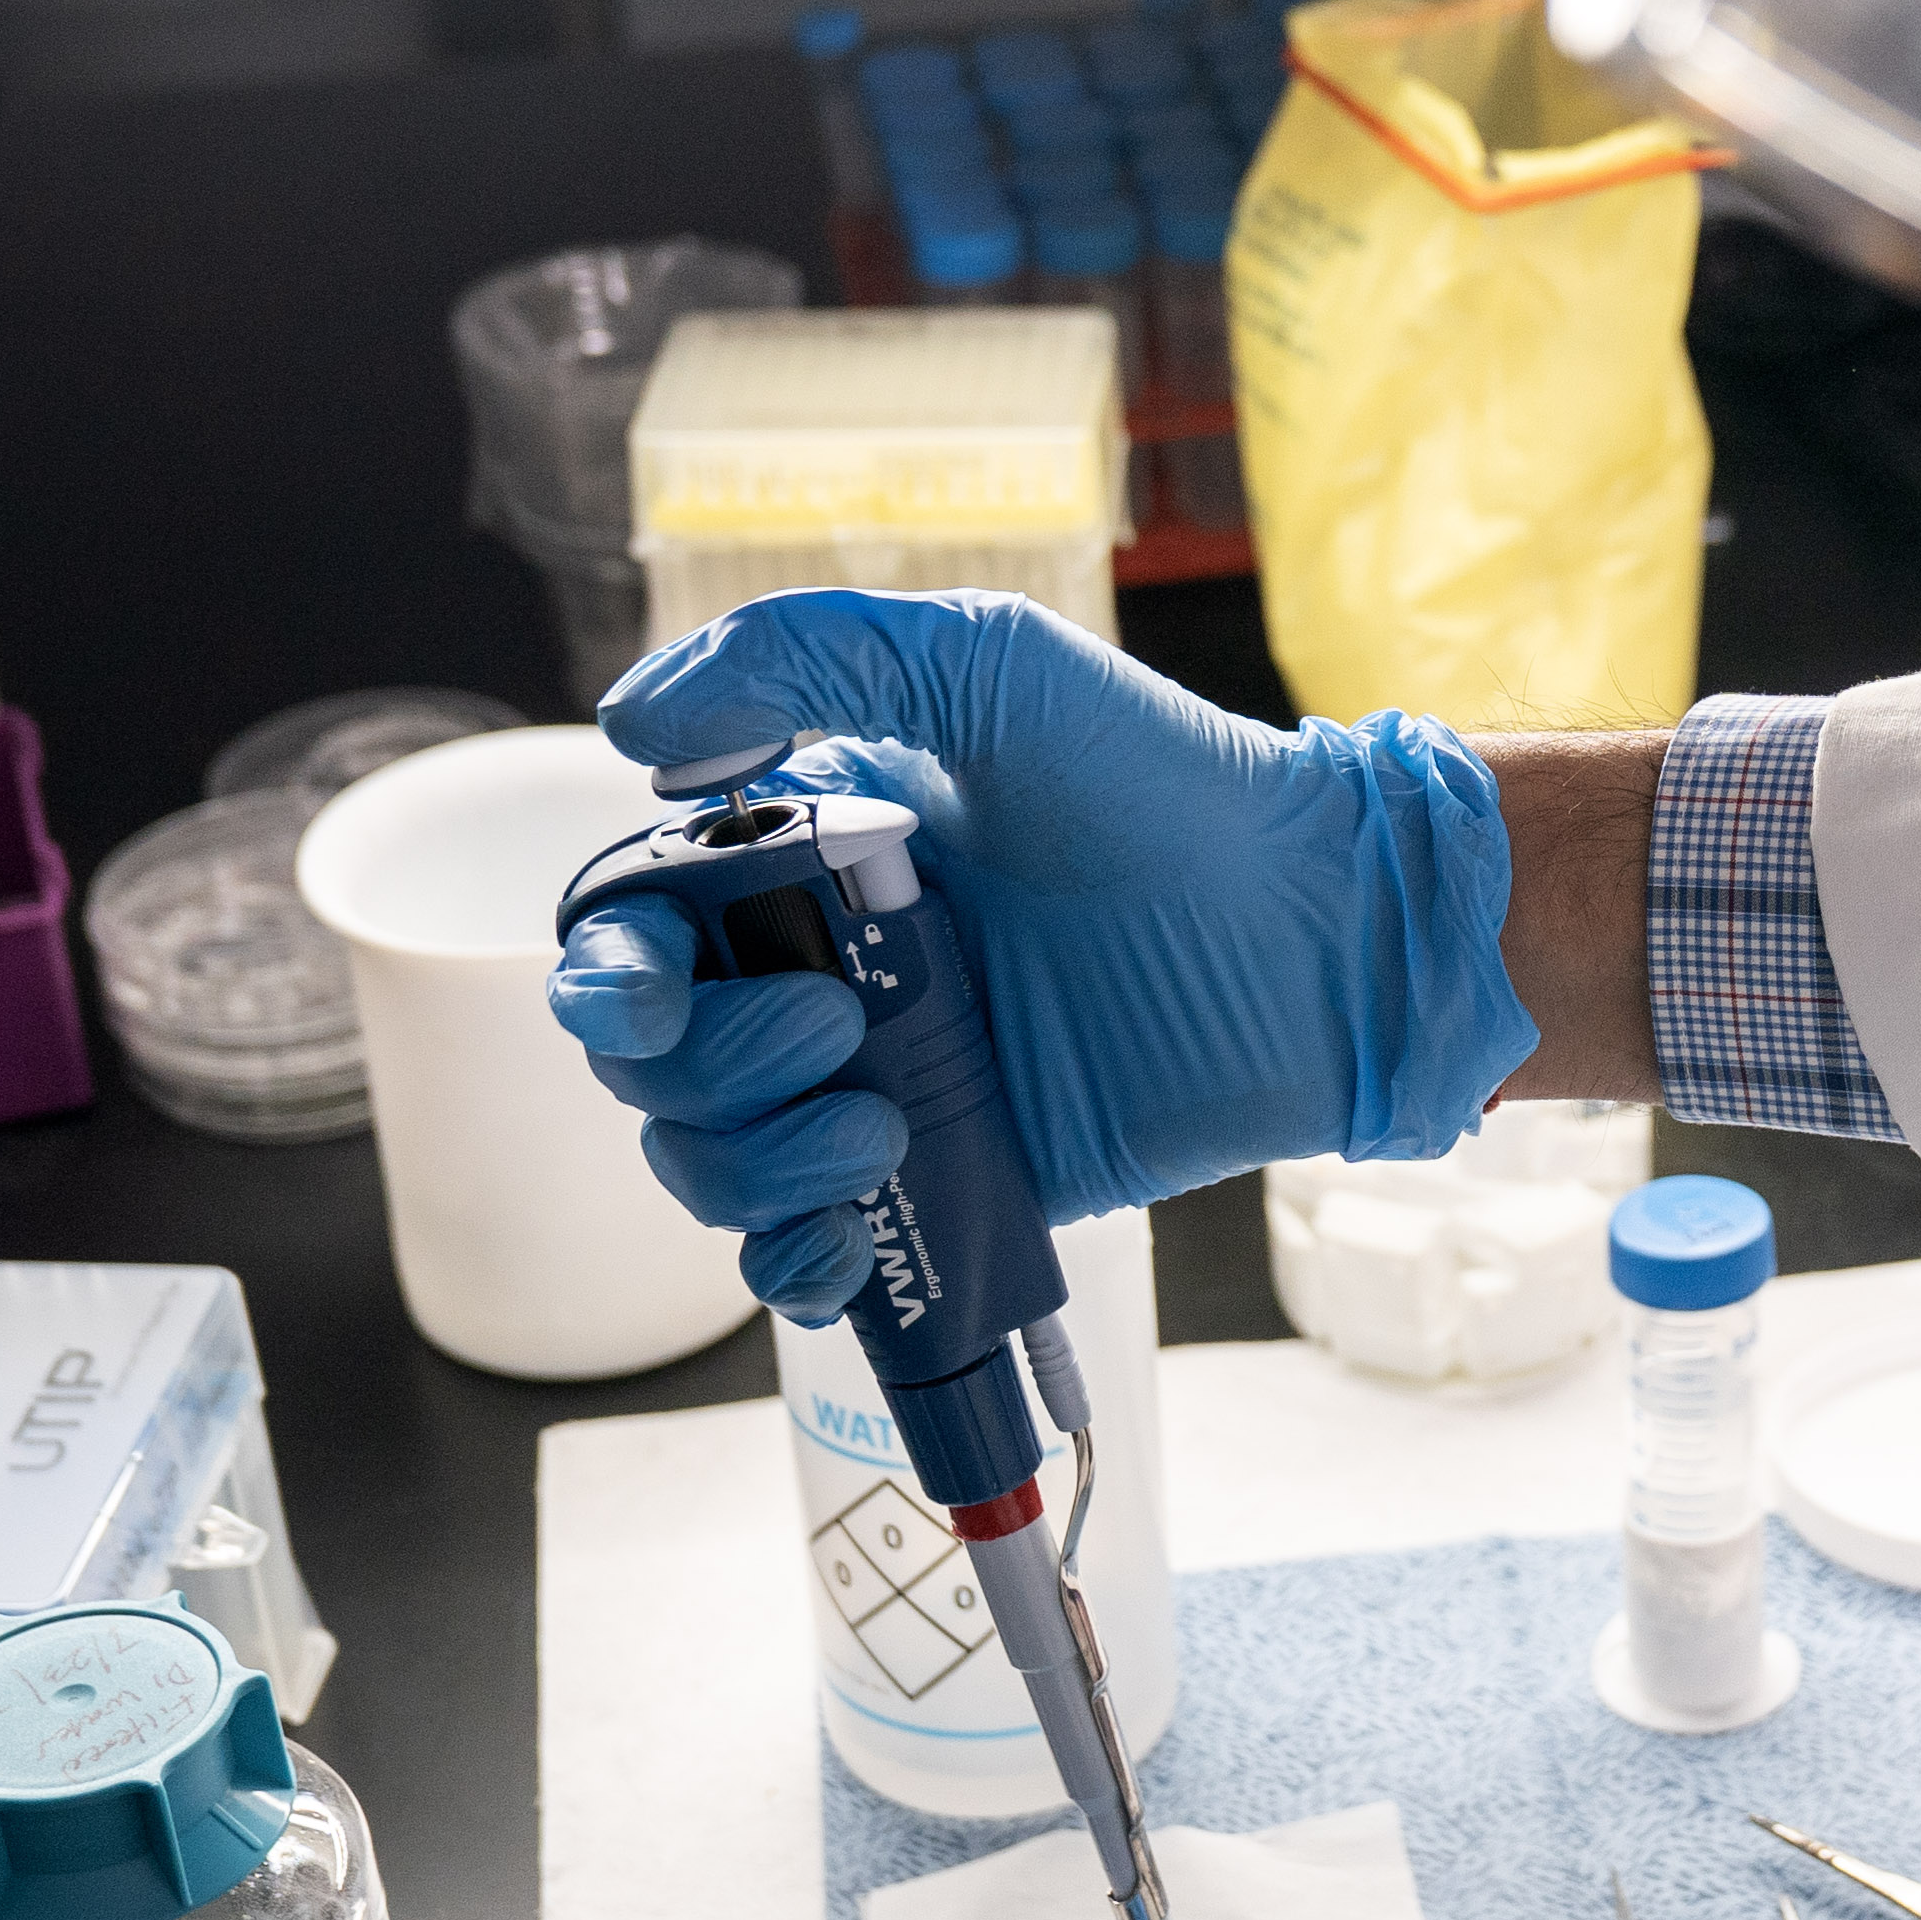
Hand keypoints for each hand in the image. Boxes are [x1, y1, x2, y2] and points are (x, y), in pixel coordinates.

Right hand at [548, 591, 1536, 1313]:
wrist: (1312, 934)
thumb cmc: (1163, 782)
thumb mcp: (983, 665)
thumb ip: (799, 656)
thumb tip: (630, 730)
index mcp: (802, 854)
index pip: (629, 927)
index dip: (608, 969)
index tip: (657, 986)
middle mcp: (821, 971)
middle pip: (649, 1060)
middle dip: (701, 1064)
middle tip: (835, 1028)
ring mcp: (878, 1085)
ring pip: (708, 1164)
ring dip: (749, 1166)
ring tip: (880, 1122)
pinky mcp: (947, 1184)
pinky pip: (806, 1258)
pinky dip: (791, 1264)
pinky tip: (841, 1236)